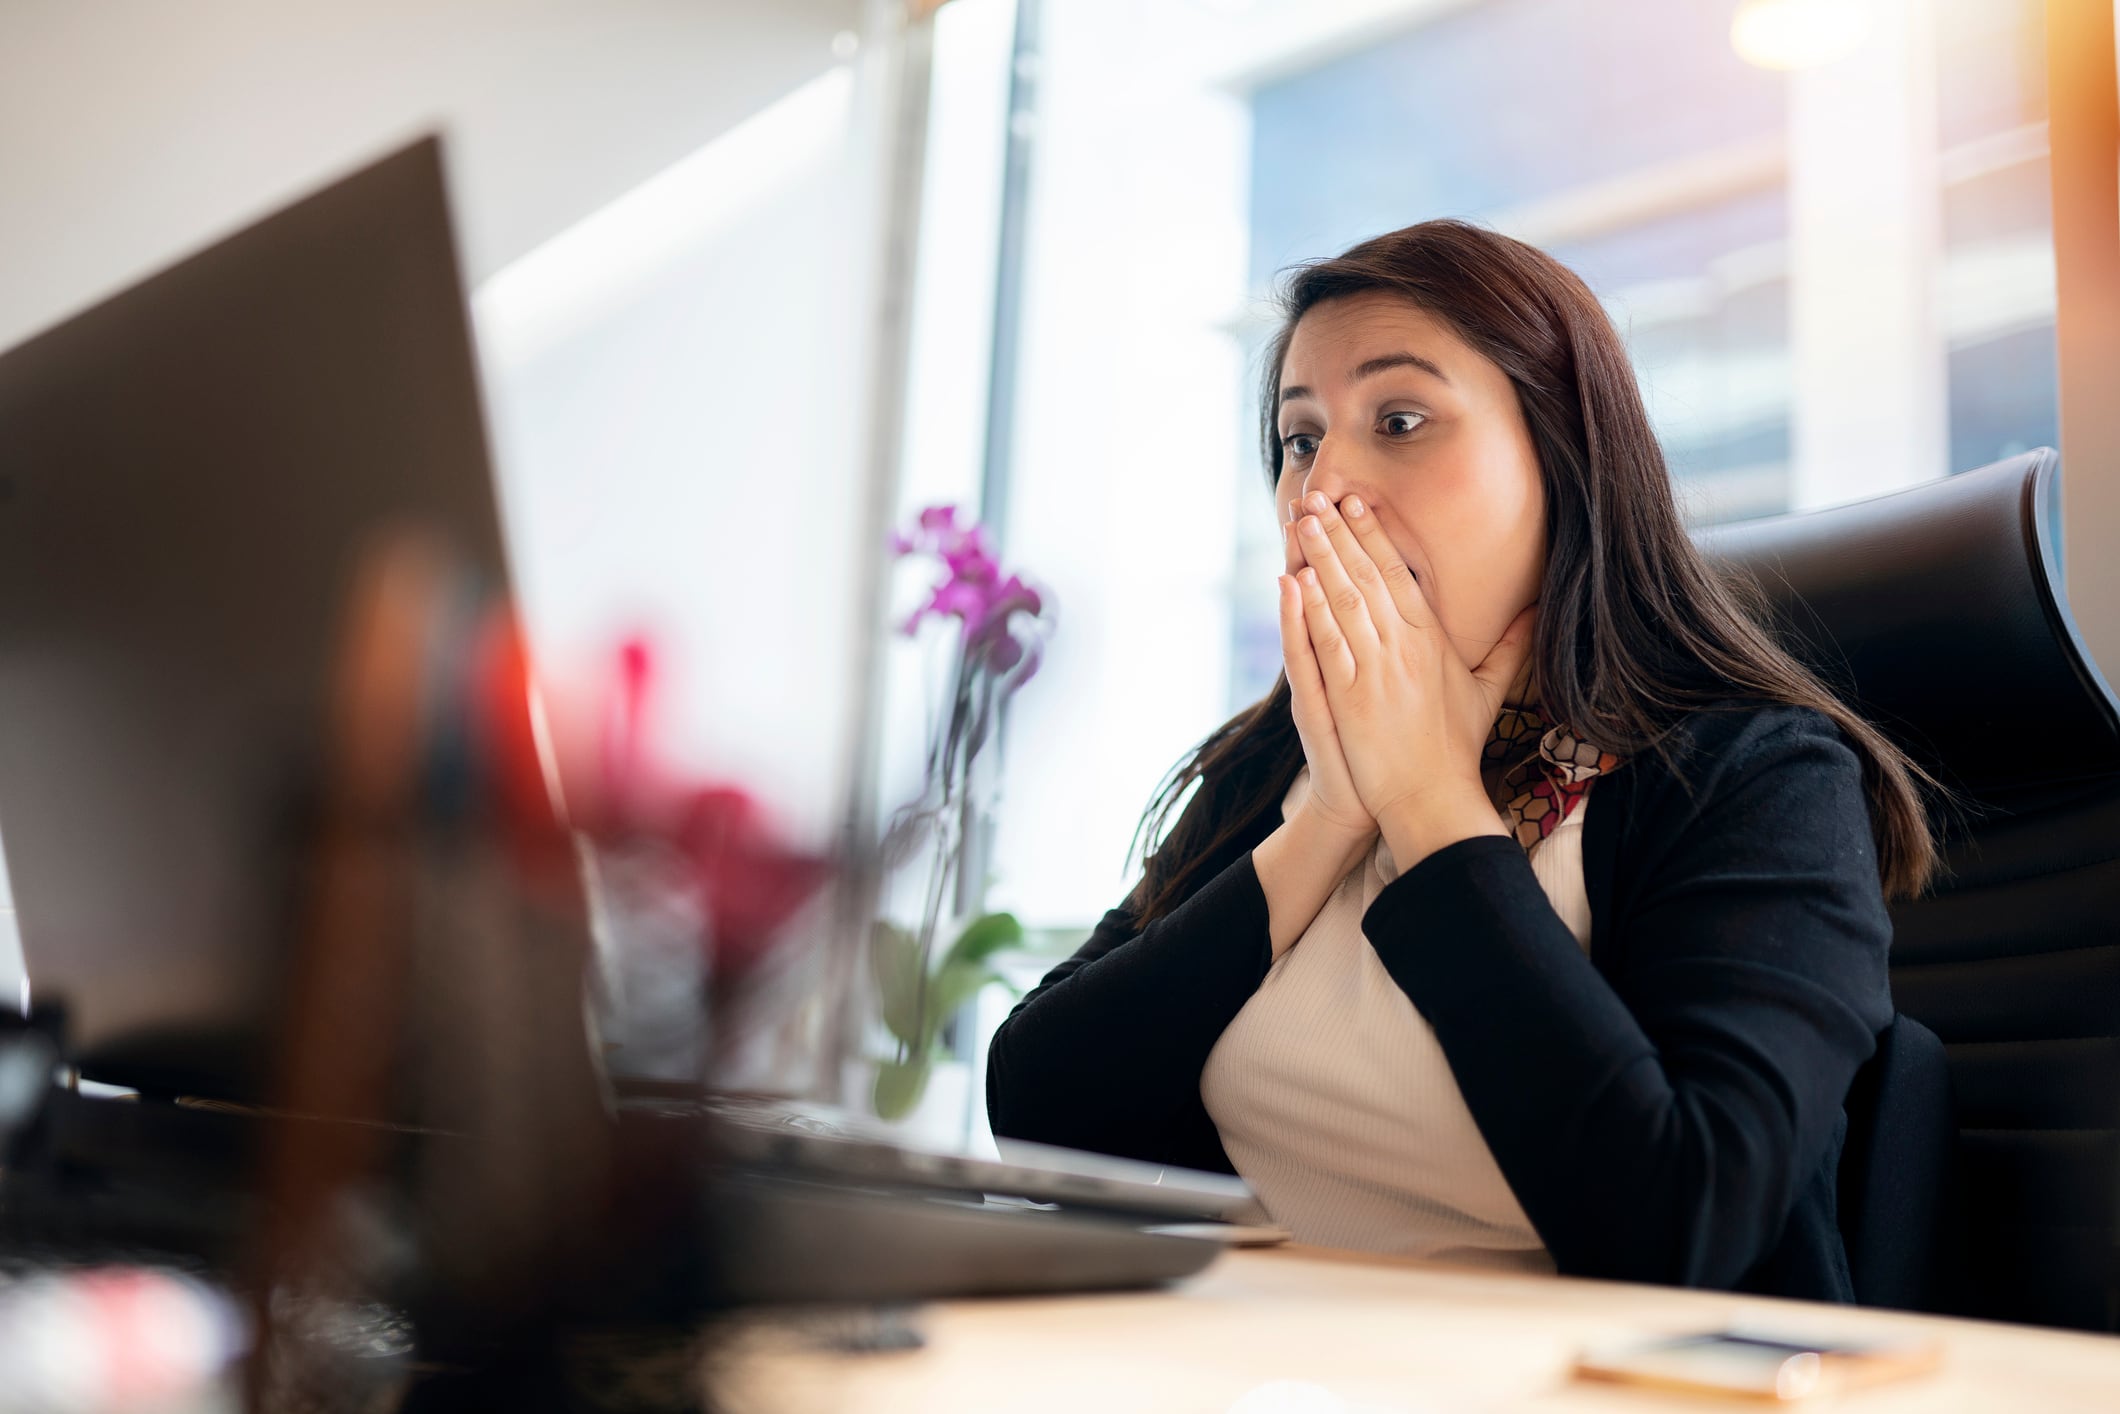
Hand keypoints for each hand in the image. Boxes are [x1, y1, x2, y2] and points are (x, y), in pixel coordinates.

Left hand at [1287, 490, 1536, 868]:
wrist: (1432, 796)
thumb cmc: (1456, 747)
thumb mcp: (1488, 690)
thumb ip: (1511, 645)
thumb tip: (1538, 607)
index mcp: (1433, 639)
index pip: (1400, 573)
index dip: (1374, 535)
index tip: (1355, 503)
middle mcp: (1404, 647)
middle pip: (1367, 575)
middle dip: (1339, 532)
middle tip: (1315, 496)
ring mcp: (1375, 670)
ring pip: (1343, 600)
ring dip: (1318, 557)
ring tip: (1299, 521)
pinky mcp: (1349, 697)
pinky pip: (1325, 643)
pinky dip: (1308, 609)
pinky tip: (1293, 580)